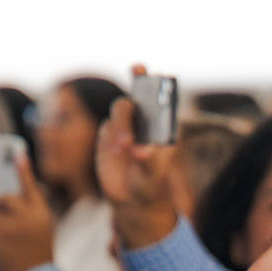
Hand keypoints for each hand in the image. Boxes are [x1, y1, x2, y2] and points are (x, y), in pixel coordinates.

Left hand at [0, 154, 55, 270]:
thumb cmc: (36, 253)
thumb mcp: (41, 228)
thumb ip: (29, 206)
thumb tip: (10, 185)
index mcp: (41, 213)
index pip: (30, 186)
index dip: (23, 170)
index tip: (18, 154)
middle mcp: (28, 217)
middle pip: (5, 199)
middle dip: (0, 206)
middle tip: (0, 216)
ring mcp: (11, 226)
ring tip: (5, 239)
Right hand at [96, 66, 179, 248]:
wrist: (131, 199)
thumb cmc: (150, 184)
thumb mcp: (153, 176)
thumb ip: (150, 161)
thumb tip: (142, 149)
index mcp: (163, 125)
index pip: (163, 97)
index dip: (158, 81)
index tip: (153, 71)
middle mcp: (145, 120)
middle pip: (138, 98)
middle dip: (136, 96)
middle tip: (135, 102)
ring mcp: (126, 125)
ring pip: (121, 109)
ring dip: (122, 124)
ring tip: (125, 147)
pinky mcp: (108, 133)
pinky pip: (108, 126)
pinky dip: (112, 136)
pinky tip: (116, 151)